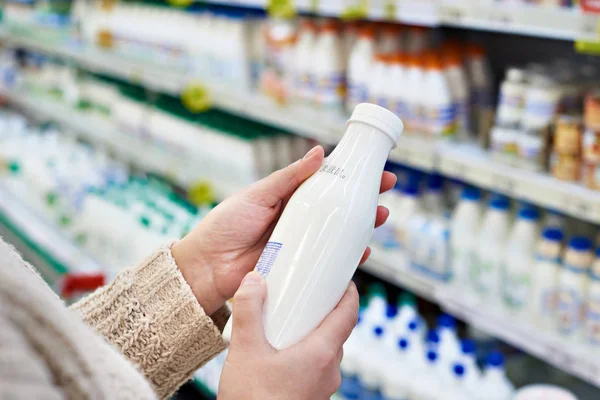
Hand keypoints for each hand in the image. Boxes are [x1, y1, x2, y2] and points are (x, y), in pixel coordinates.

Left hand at [172, 146, 396, 314]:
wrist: (207, 266)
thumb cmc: (226, 224)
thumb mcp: (259, 194)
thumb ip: (289, 177)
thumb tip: (319, 153)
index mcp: (289, 199)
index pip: (327, 184)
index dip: (351, 177)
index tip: (374, 170)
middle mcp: (299, 221)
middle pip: (338, 210)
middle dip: (364, 202)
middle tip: (385, 194)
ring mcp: (301, 245)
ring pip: (338, 236)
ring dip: (362, 228)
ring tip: (379, 218)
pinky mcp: (299, 268)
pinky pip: (328, 263)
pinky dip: (347, 259)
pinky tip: (362, 253)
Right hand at [218, 271, 358, 399]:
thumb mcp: (245, 349)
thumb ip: (249, 310)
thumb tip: (254, 282)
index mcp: (322, 353)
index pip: (349, 315)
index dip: (349, 294)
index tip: (343, 280)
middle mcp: (328, 370)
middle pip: (336, 331)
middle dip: (323, 312)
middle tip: (305, 297)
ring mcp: (321, 387)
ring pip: (324, 351)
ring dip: (311, 334)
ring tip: (286, 324)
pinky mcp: (310, 397)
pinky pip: (315, 368)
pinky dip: (304, 354)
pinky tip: (279, 352)